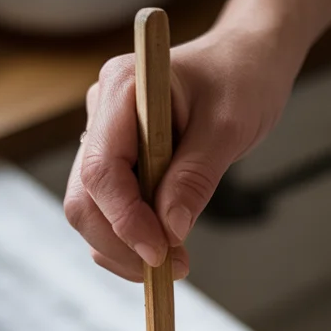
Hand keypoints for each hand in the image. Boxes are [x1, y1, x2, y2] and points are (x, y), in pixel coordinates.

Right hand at [64, 25, 293, 280]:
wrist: (245, 62)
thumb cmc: (241, 79)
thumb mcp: (229, 126)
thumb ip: (196, 176)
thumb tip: (169, 229)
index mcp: (122, 88)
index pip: (102, 169)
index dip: (125, 219)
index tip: (160, 251)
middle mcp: (101, 113)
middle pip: (85, 197)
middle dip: (120, 243)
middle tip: (170, 268)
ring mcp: (104, 139)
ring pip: (91, 211)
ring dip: (124, 248)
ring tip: (174, 262)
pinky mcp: (117, 161)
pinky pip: (108, 210)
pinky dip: (129, 239)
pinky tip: (164, 247)